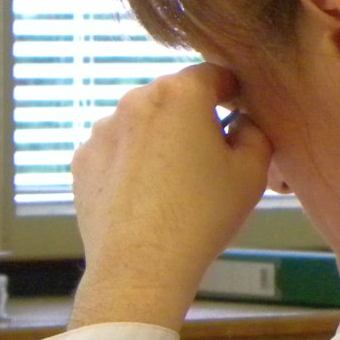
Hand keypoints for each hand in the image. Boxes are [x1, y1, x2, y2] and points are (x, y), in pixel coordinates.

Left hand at [69, 63, 273, 327]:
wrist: (142, 266)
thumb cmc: (202, 216)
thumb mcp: (252, 172)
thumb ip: (255, 132)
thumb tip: (242, 123)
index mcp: (180, 93)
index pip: (215, 73)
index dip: (233, 92)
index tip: (240, 115)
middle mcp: (135, 100)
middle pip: (175, 97)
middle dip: (194, 117)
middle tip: (211, 157)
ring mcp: (103, 130)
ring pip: (143, 123)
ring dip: (161, 139)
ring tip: (175, 182)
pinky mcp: (83, 159)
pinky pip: (118, 149)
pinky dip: (133, 162)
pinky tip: (147, 195)